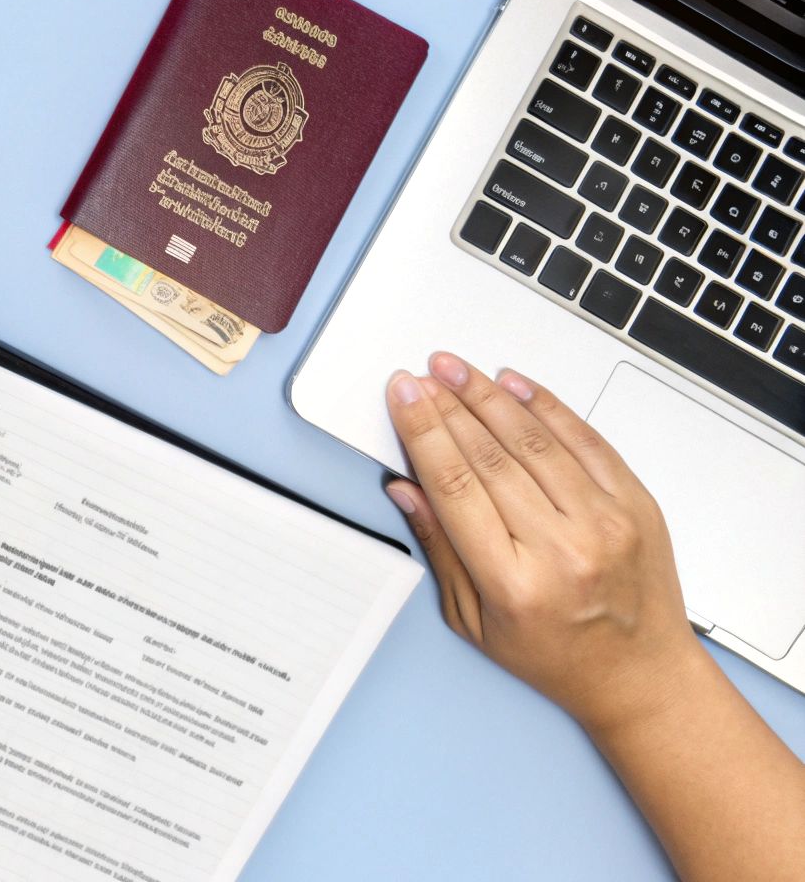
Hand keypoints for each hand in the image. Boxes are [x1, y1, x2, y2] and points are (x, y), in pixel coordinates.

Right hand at [382, 352, 704, 732]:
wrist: (641, 675)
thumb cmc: (555, 656)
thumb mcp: (474, 620)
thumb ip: (439, 549)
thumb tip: (406, 487)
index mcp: (515, 584)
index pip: (456, 487)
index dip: (424, 433)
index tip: (405, 397)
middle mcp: (563, 549)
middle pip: (491, 457)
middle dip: (449, 407)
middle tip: (423, 376)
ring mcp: (606, 523)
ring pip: (535, 441)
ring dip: (489, 397)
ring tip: (457, 370)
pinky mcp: (637, 505)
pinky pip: (586, 441)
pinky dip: (546, 407)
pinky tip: (513, 386)